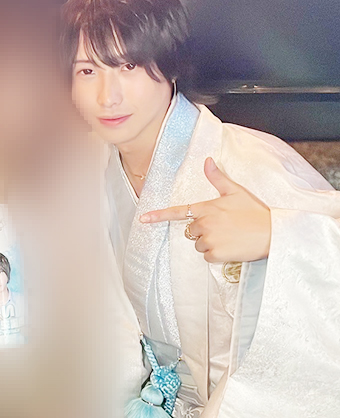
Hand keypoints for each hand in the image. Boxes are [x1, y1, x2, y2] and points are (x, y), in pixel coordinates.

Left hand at [139, 157, 270, 262]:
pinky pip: (207, 257)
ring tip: (230, 237)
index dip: (158, 216)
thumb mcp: (236, 192)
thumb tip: (207, 160)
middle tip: (225, 227)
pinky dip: (217, 255)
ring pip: (198, 245)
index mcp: (206, 207)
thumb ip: (217, 178)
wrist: (274, 232)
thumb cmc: (255, 212)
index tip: (143, 219)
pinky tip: (231, 247)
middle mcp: (204, 223)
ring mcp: (209, 239)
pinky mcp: (215, 254)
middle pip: (192, 231)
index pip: (177, 212)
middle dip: (204, 231)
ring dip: (210, 243)